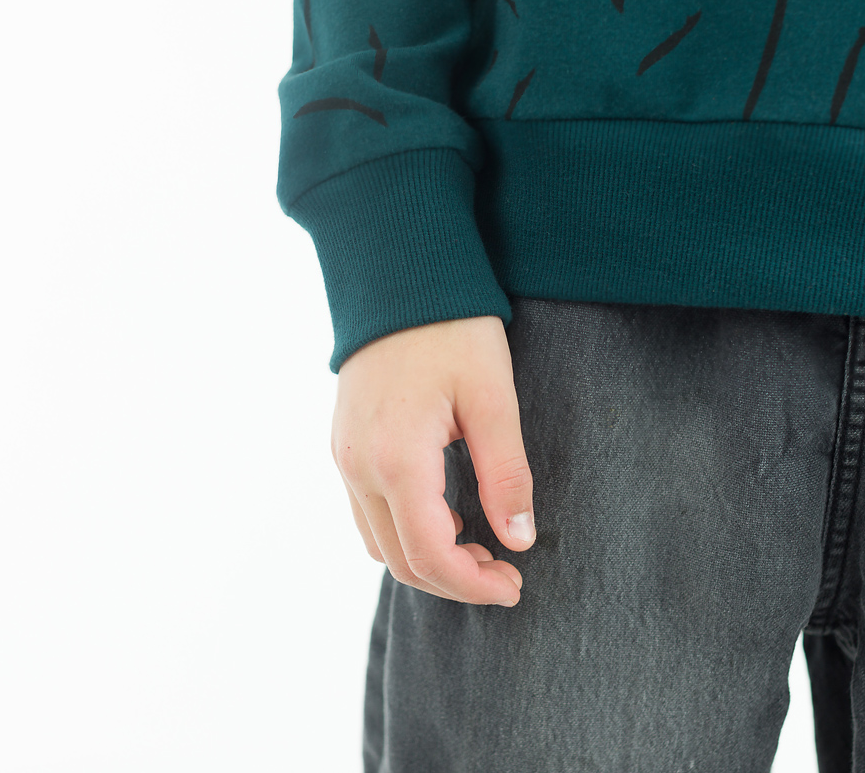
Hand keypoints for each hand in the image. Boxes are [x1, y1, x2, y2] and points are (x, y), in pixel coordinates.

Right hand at [330, 314, 535, 606]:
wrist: (400, 278)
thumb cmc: (452, 330)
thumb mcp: (492, 398)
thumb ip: (505, 474)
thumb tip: (520, 540)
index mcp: (397, 459)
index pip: (431, 555)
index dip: (474, 586)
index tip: (515, 584)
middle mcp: (359, 466)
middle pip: (400, 561)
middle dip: (454, 581)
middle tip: (504, 572)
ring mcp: (344, 455)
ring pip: (379, 542)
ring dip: (427, 558)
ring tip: (478, 544)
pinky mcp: (344, 443)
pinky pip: (366, 511)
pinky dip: (404, 529)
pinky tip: (444, 511)